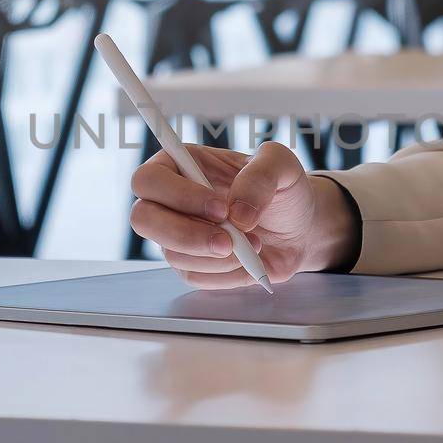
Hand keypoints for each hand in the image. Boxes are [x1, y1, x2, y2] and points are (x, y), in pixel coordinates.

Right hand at [129, 141, 359, 288]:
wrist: (299, 228)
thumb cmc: (283, 190)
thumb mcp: (283, 166)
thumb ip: (261, 176)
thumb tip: (238, 212)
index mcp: (182, 165)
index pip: (150, 179)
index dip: (178, 196)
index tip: (222, 207)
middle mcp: (171, 200)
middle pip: (143, 220)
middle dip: (186, 234)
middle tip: (229, 241)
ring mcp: (176, 235)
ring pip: (172, 253)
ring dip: (217, 256)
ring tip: (255, 243)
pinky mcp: (190, 265)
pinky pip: (194, 277)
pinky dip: (226, 273)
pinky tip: (248, 260)